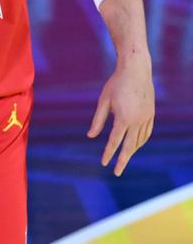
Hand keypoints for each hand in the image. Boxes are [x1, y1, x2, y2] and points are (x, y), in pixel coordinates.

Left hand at [87, 58, 153, 175]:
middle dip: (123, 160)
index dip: (108, 153)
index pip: (115, 141)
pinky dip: (140, 141)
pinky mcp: (151, 114)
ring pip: (139, 140)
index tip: (103, 163)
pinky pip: (147, 132)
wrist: (136, 70)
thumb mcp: (103, 101)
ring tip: (123, 159)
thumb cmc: (116, 84)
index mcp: (123, 118)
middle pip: (130, 146)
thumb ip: (98, 120)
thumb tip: (91, 136)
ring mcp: (147, 117)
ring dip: (132, 151)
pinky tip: (135, 145)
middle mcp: (137, 120)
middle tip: (117, 173)